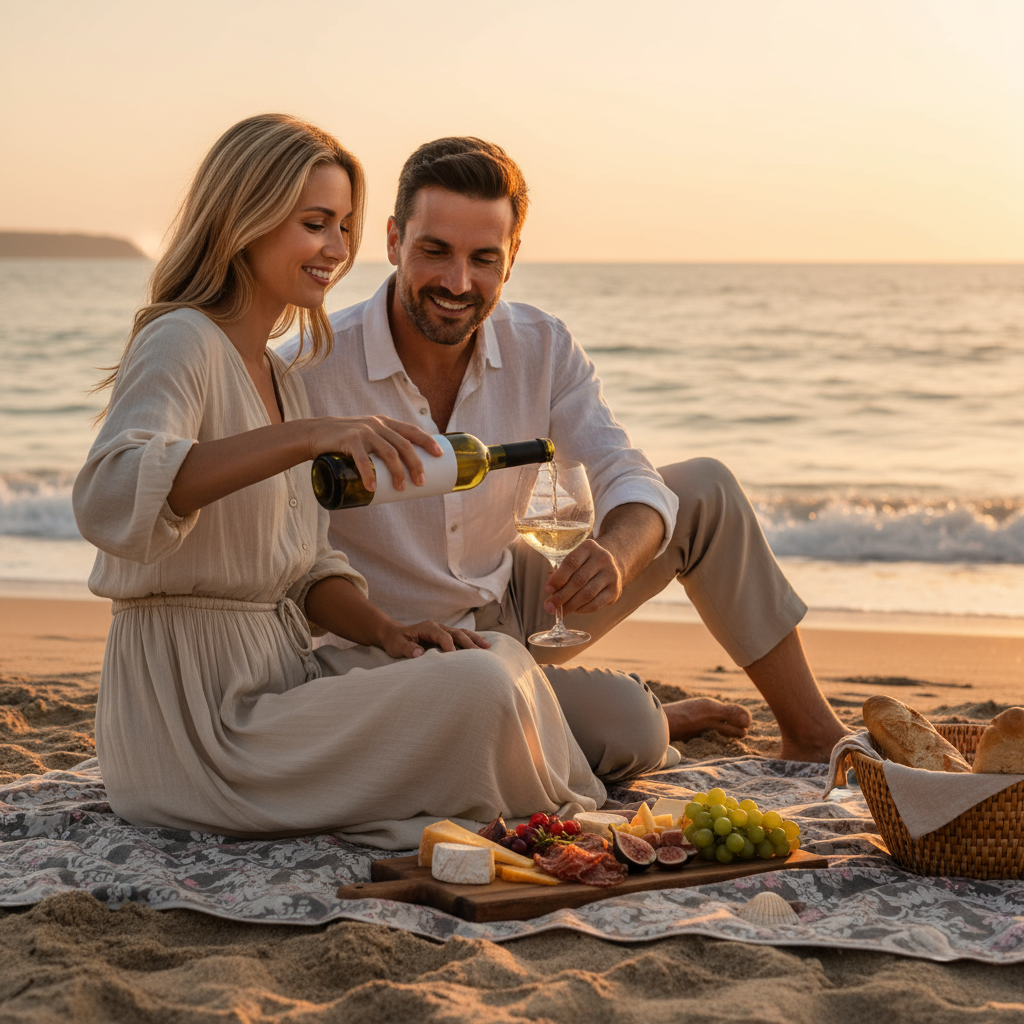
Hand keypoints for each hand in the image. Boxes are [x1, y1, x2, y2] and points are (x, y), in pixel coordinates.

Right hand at [305, 415, 441, 492]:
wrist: (318, 433)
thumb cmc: (348, 442)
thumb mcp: (368, 437)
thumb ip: (383, 447)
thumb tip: (403, 474)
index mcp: (386, 423)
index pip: (412, 430)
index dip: (428, 441)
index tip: (440, 455)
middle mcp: (378, 425)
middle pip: (404, 445)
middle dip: (416, 465)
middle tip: (421, 483)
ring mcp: (364, 432)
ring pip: (388, 452)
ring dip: (398, 472)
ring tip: (401, 489)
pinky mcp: (349, 441)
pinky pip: (362, 460)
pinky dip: (369, 474)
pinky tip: (373, 486)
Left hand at [379, 621, 491, 658]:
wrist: (395, 634)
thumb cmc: (396, 640)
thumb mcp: (397, 645)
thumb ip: (407, 648)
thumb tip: (419, 653)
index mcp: (427, 627)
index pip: (441, 635)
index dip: (449, 644)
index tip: (454, 655)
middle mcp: (438, 627)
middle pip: (456, 633)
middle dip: (468, 643)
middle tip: (478, 654)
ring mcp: (443, 630)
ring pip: (462, 633)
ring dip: (474, 640)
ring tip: (487, 647)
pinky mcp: (446, 636)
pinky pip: (461, 637)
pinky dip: (472, 641)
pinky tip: (482, 647)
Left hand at [544, 538, 623, 615]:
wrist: (610, 566)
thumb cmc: (584, 565)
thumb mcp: (574, 561)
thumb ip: (561, 574)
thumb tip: (551, 593)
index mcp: (589, 547)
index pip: (571, 562)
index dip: (558, 578)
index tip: (547, 589)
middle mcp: (603, 558)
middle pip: (579, 580)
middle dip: (561, 596)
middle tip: (549, 607)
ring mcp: (611, 575)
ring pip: (587, 594)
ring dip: (570, 605)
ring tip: (560, 611)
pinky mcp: (615, 590)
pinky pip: (596, 604)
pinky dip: (582, 609)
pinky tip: (574, 610)